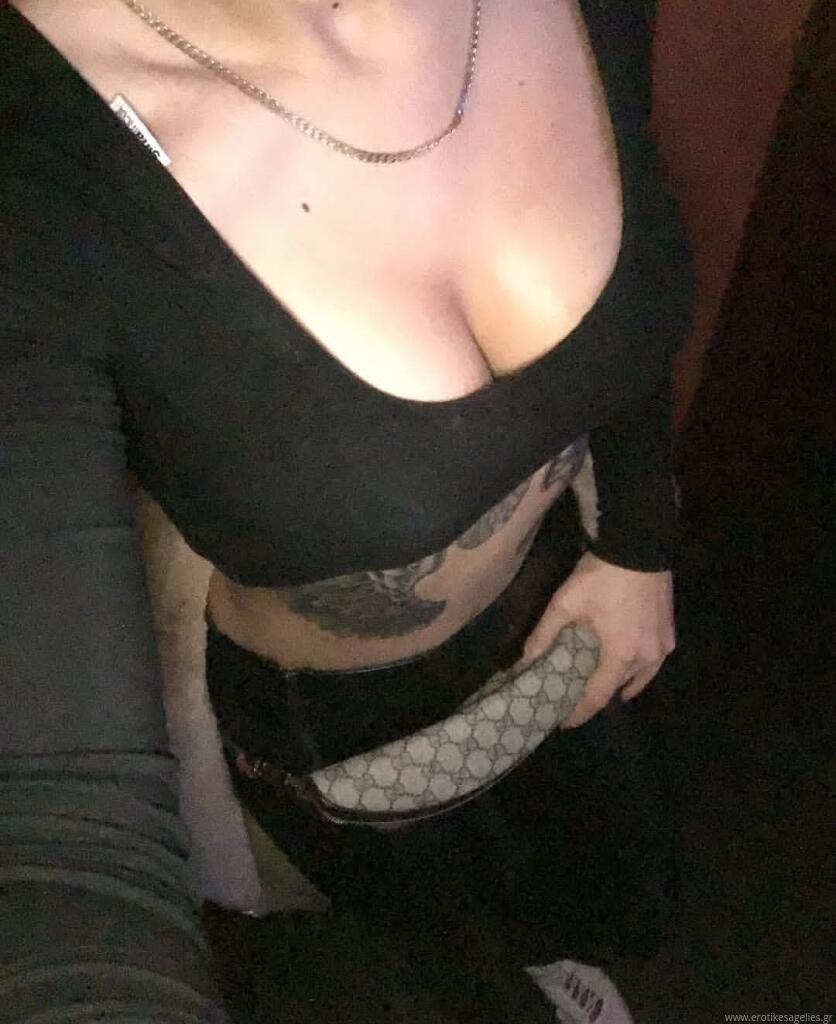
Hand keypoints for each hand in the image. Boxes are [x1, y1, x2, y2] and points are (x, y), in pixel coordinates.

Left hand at [515, 550, 675, 728]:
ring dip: (619, 685)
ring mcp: (663, 646)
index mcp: (621, 655)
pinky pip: (652, 664)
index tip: (563, 723)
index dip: (580, 712)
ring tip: (599, 686)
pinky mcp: (669, 632)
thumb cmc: (601, 576)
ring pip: (639, 678)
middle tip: (575, 699)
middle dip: (598, 696)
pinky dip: (637, 671)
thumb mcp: (566, 603)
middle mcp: (647, 658)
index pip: (598, 696)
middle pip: (619, 688)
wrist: (637, 545)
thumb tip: (525, 659)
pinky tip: (625, 667)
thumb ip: (545, 634)